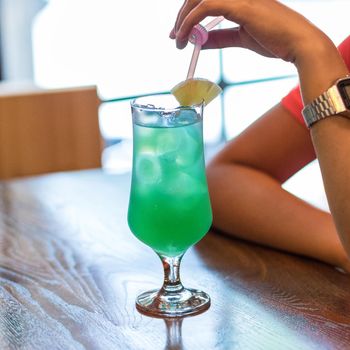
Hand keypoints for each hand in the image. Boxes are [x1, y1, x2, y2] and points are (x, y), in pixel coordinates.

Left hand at [170, 0, 324, 62]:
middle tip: (175, 36)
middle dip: (181, 15)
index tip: (178, 31)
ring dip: (182, 19)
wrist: (296, 43)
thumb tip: (200, 42)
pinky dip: (189, 23)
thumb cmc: (274, 39)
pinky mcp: (237, 3)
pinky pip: (204, 8)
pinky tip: (184, 38)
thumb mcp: (241, 37)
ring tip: (178, 40)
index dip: (188, 12)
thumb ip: (221, 37)